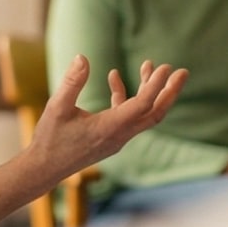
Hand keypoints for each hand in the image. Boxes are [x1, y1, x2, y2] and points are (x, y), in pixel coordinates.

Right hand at [26, 55, 186, 186]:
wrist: (44, 168)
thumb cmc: (50, 139)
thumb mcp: (57, 107)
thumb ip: (72, 82)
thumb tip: (83, 57)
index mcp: (110, 128)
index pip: (142, 105)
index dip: (155, 85)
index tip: (165, 67)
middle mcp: (119, 135)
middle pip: (155, 114)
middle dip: (169, 92)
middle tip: (183, 72)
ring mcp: (117, 138)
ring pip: (143, 115)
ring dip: (150, 91)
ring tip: (149, 65)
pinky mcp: (110, 137)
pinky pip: (127, 115)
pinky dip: (126, 96)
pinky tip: (114, 76)